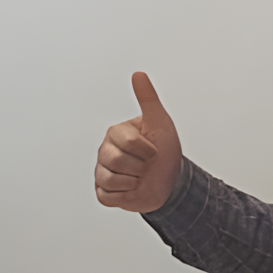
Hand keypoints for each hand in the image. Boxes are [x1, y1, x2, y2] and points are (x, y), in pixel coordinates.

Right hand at [96, 71, 183, 213]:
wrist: (170, 181)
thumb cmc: (164, 150)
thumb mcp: (160, 122)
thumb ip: (148, 99)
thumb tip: (138, 75)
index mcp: (116, 133)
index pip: (128, 142)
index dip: (147, 150)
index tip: (153, 150)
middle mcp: (105, 151)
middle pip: (116, 161)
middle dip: (140, 166)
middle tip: (146, 165)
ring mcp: (102, 173)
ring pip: (112, 180)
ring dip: (133, 182)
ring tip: (139, 176)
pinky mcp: (103, 192)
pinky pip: (108, 197)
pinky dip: (126, 196)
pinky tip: (131, 188)